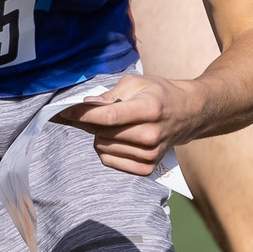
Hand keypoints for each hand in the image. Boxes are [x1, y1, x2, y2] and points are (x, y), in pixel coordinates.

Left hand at [56, 73, 202, 175]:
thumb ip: (109, 95)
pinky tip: (116, 138)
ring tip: (113, 124)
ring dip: (99, 134)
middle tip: (87, 112)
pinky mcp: (147, 167)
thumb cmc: (159, 94)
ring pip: (102, 147)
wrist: (188, 114)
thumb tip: (83, 105)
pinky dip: (105, 149)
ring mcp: (150, 154)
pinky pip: (109, 160)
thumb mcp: (136, 83)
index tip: (63, 111)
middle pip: (103, 133)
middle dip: (88, 122)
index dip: (83, 114)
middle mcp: (151, 135)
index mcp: (150, 109)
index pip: (109, 116)